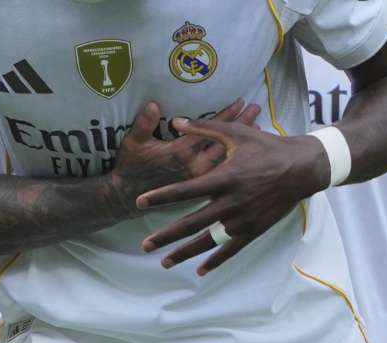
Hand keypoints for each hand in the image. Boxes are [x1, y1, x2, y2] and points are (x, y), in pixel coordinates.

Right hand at [110, 99, 261, 214]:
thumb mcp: (133, 143)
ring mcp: (200, 180)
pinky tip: (247, 153)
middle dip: (241, 124)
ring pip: (228, 157)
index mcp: (181, 151)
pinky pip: (225, 172)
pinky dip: (237, 160)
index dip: (226, 114)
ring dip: (242, 142)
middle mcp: (195, 166)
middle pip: (224, 141)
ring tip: (259, 126)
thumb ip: (143, 124)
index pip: (209, 129)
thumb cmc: (131, 167)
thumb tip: (153, 104)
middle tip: (257, 108)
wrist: (128, 197)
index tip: (241, 101)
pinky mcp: (200, 190)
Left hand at [137, 119, 330, 274]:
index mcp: (224, 178)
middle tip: (145, 246)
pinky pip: (231, 249)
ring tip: (165, 262)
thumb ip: (204, 128)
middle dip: (166, 236)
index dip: (161, 197)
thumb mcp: (236, 133)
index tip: (140, 202)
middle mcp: (231, 202)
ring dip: (185, 253)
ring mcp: (243, 219)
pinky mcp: (254, 229)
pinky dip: (216, 261)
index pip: (185, 190)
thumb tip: (175, 121)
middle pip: (191, 223)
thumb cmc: (268, 147)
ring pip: (208, 241)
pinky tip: (200, 270)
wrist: (302, 168)